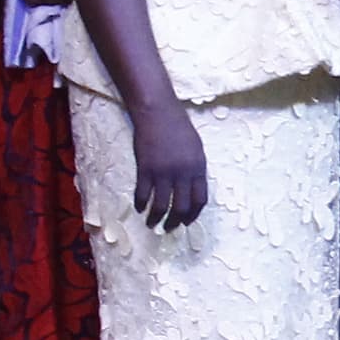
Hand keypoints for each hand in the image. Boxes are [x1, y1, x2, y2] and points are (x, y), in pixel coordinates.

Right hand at [129, 99, 208, 228]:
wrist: (158, 112)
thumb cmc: (178, 126)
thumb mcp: (196, 148)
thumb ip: (195, 168)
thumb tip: (191, 188)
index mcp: (198, 168)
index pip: (200, 200)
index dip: (193, 215)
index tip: (187, 221)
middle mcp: (183, 174)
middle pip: (181, 207)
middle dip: (175, 222)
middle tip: (169, 228)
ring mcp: (163, 173)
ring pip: (161, 206)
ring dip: (156, 218)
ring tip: (152, 224)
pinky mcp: (145, 169)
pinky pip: (143, 194)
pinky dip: (141, 204)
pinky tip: (140, 208)